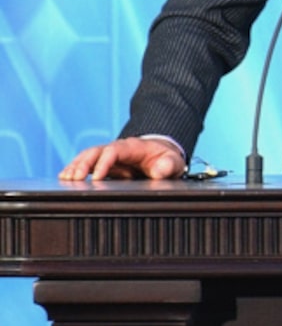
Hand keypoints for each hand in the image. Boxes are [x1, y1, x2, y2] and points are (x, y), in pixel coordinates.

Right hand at [59, 137, 186, 181]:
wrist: (162, 155)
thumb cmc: (166, 159)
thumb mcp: (173, 162)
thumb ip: (168, 165)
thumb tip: (159, 171)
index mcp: (132, 147)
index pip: (113, 151)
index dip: (104, 163)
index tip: (97, 177)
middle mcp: (117, 149)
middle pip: (95, 152)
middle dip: (83, 164)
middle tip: (73, 178)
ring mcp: (109, 156)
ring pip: (87, 157)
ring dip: (75, 166)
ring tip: (65, 177)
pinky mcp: (104, 164)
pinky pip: (87, 164)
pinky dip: (75, 169)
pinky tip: (64, 177)